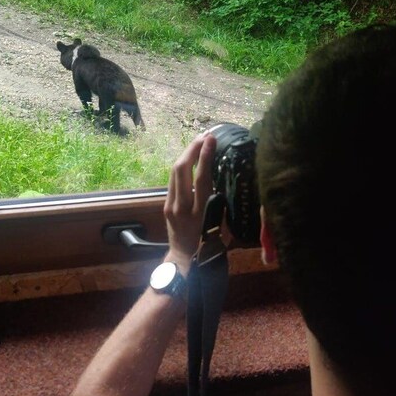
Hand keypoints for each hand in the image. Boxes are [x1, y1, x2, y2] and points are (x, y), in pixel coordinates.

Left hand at [163, 133, 215, 267]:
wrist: (184, 260)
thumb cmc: (210, 246)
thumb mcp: (222, 227)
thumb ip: (222, 204)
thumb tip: (230, 180)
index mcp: (199, 213)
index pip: (201, 178)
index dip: (206, 157)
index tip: (211, 139)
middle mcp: (182, 207)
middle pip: (182, 170)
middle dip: (192, 149)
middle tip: (204, 136)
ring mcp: (170, 205)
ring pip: (174, 172)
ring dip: (186, 154)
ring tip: (199, 142)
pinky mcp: (166, 205)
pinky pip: (173, 180)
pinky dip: (182, 166)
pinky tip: (191, 159)